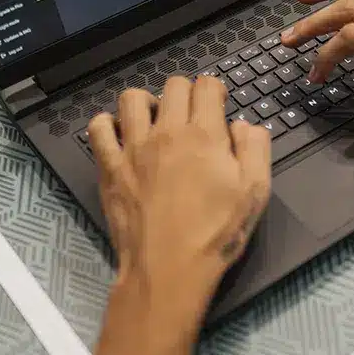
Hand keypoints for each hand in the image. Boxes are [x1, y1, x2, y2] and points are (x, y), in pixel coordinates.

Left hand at [89, 76, 270, 354]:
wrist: (169, 269)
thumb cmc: (216, 233)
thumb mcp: (256, 191)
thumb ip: (255, 148)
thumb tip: (244, 124)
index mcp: (204, 134)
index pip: (206, 85)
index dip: (214, 90)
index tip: (217, 106)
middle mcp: (167, 131)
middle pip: (173, 85)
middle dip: (187, 93)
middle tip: (191, 116)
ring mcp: (133, 148)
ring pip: (132, 98)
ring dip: (147, 102)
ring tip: (155, 121)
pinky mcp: (110, 167)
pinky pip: (97, 129)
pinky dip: (107, 125)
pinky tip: (120, 136)